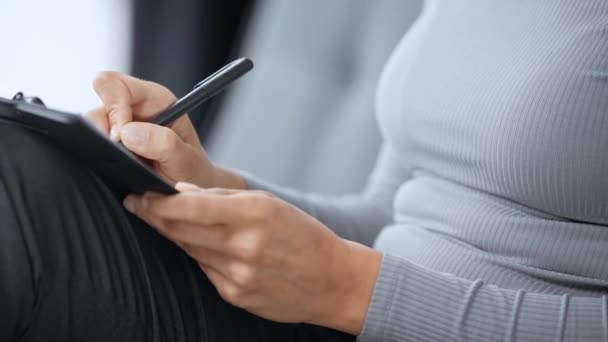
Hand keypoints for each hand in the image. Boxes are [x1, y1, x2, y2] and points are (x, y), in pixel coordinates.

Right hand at [86, 71, 244, 188]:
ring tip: (123, 164)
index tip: (119, 137)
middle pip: (96, 102)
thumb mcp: (187, 159)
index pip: (116, 85)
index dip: (113, 108)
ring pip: (89, 124)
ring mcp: (118, 125)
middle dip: (101, 129)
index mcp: (154, 99)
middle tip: (117, 153)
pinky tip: (116, 167)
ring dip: (100, 145)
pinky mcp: (108, 142)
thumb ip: (165, 144)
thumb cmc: (192, 169)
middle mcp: (132, 107)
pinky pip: (90, 142)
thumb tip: (127, 133)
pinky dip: (98, 155)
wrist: (190, 187)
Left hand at [123, 183, 382, 334]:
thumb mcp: (272, 205)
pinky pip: (204, 269)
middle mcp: (243, 245)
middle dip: (153, 215)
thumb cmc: (304, 237)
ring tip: (162, 219)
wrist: (333, 281)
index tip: (138, 193)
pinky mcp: (234, 294)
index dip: (157, 201)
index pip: (190, 206)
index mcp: (255, 214)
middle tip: (136, 203)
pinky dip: (197, 254)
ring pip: (189, 249)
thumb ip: (226, 199)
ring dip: (173, 233)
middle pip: (180, 229)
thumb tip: (183, 192)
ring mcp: (237, 274)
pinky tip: (199, 245)